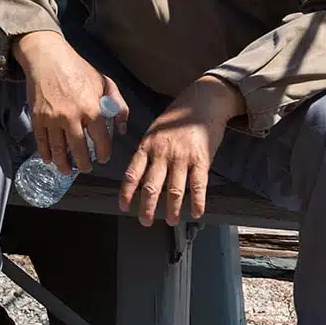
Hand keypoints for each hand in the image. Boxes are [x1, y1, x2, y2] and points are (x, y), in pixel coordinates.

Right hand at [16, 31, 128, 172]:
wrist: (47, 57)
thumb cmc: (78, 69)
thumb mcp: (106, 83)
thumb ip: (119, 106)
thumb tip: (121, 129)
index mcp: (91, 108)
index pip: (100, 140)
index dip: (103, 153)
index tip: (103, 159)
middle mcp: (72, 116)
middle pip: (78, 149)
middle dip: (83, 164)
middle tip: (86, 168)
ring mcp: (52, 118)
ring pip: (58, 149)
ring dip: (63, 163)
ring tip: (67, 169)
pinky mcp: (37, 116)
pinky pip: (41, 140)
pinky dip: (45, 153)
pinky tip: (49, 159)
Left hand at [120, 77, 241, 225]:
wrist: (201, 103)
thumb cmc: (174, 119)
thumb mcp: (153, 132)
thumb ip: (146, 152)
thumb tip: (138, 175)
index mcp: (146, 146)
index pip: (132, 174)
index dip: (126, 193)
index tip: (123, 207)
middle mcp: (161, 153)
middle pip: (151, 186)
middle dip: (147, 207)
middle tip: (145, 221)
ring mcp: (182, 157)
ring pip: (175, 189)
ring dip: (172, 209)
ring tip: (171, 221)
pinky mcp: (201, 159)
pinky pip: (198, 184)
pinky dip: (197, 201)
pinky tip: (196, 212)